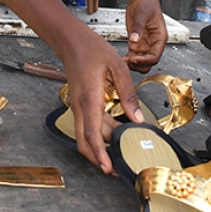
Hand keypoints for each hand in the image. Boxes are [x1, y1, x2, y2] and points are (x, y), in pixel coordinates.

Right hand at [64, 28, 143, 173]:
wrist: (72, 42)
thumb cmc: (92, 50)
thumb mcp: (118, 68)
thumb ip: (128, 95)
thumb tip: (137, 118)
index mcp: (89, 98)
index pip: (92, 133)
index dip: (99, 154)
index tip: (107, 168)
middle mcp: (80, 106)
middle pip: (85, 141)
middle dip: (98, 158)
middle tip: (115, 169)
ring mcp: (79, 106)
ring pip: (88, 134)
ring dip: (103, 145)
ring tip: (123, 150)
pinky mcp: (81, 104)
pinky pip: (90, 123)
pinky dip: (102, 132)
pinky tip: (118, 132)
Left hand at [123, 0, 166, 72]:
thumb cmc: (147, 3)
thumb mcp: (142, 13)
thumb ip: (138, 27)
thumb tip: (135, 39)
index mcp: (160, 37)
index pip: (155, 55)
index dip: (146, 60)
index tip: (135, 59)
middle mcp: (153, 43)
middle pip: (149, 62)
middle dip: (139, 65)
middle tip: (127, 62)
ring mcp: (145, 44)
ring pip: (141, 62)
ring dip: (133, 64)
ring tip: (122, 61)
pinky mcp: (136, 43)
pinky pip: (133, 56)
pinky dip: (128, 60)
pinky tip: (121, 59)